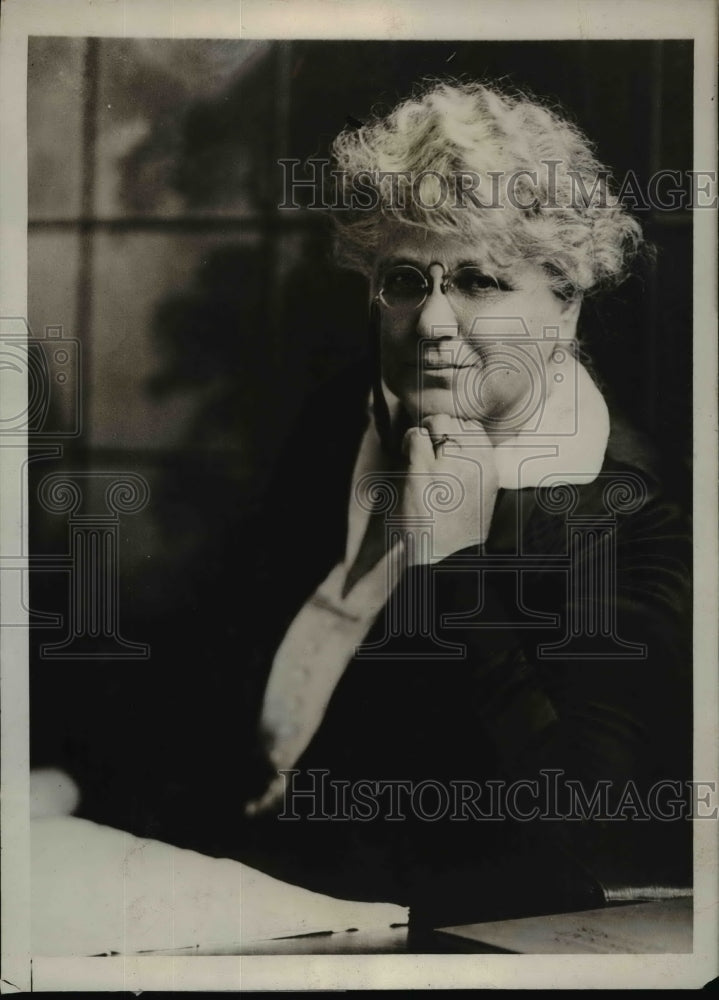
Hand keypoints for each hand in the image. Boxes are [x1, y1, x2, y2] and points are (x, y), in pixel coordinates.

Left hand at [399, 414, 498, 565]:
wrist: (443, 557)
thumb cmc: (458, 529)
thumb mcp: (481, 494)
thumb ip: (475, 466)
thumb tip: (458, 442)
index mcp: (490, 468)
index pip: (475, 430)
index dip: (457, 433)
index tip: (445, 446)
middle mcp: (474, 462)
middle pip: (457, 422)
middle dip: (440, 429)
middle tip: (428, 446)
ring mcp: (449, 464)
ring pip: (438, 422)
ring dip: (424, 431)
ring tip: (416, 448)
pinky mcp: (423, 470)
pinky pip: (416, 436)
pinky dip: (408, 441)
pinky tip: (406, 453)